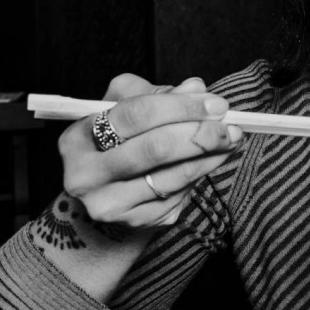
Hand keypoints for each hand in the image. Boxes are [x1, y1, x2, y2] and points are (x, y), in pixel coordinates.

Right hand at [58, 74, 242, 230]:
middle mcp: (86, 175)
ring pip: (173, 175)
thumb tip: (196, 87)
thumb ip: (158, 96)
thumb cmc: (119, 145)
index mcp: (77, 137)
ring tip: (231, 139)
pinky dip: (203, 172)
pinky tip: (216, 158)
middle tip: (230, 125)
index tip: (215, 103)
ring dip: (211, 154)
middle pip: (155, 148)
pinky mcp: (136, 222)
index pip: (134, 114)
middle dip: (200, 133)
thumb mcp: (126, 112)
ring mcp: (110, 203)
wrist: (107, 199)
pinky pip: (179, 193)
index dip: (180, 106)